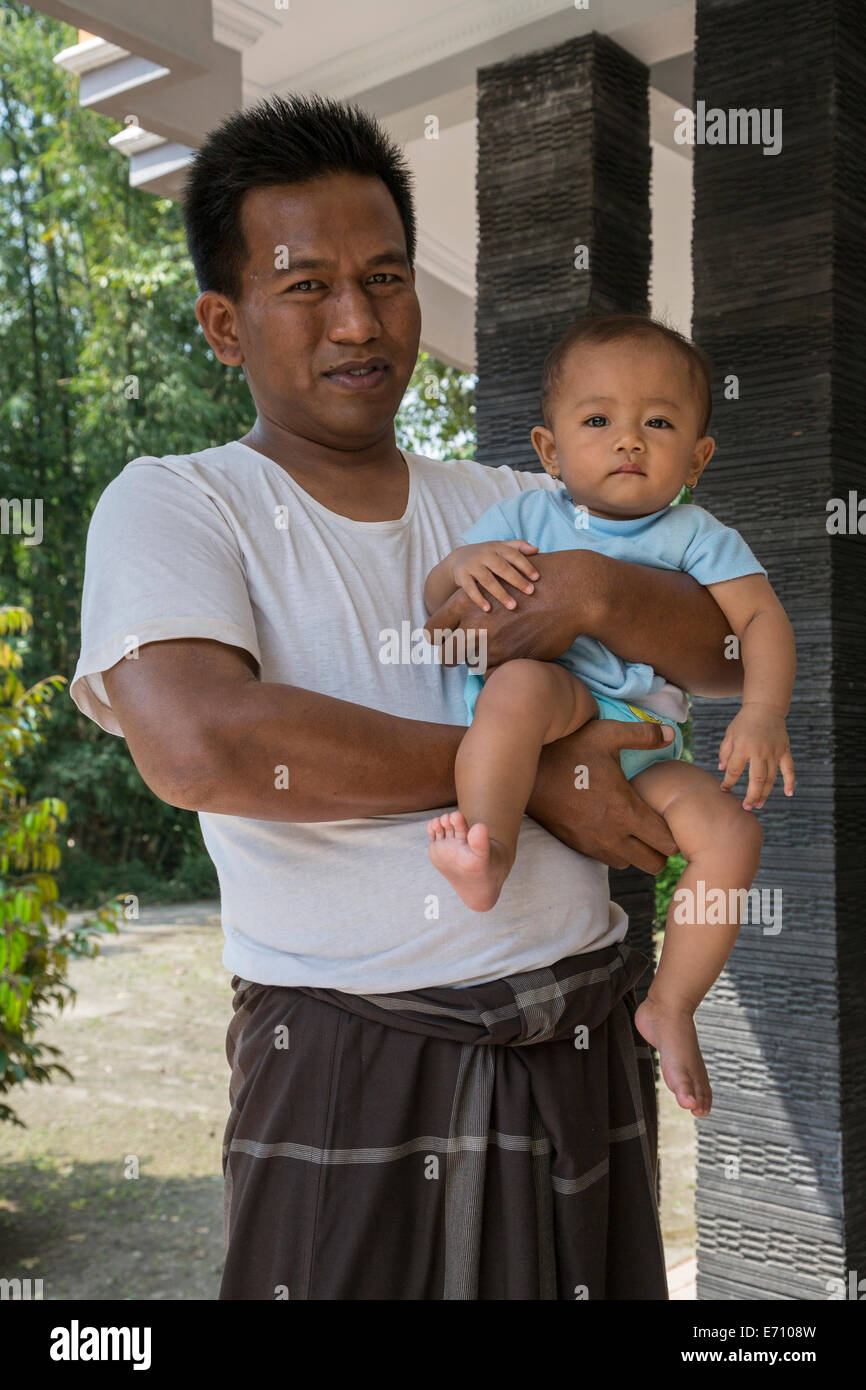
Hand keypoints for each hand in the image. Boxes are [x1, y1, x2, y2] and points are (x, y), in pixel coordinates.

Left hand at [425, 549, 599, 667]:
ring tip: (496, 645)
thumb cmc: (533, 583)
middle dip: (452, 655)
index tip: (446, 639)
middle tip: (463, 652)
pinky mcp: (512, 661)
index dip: (437, 638)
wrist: (568, 594)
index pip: (431, 631)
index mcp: (464, 604)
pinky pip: (492, 675)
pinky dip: (498, 669)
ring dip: (479, 660)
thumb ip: (475, 601)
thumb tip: (460, 617)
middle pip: (446, 655)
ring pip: (471, 666)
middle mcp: (474, 627)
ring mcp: (493, 647)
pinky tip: (509, 655)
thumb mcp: (496, 583)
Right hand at [449, 540, 539, 611]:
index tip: (537, 578)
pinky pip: (470, 589)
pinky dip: (479, 599)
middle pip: (502, 568)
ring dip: (501, 594)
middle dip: (517, 580)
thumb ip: (518, 547)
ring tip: (513, 606)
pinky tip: (488, 609)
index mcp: (496, 548)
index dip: (526, 566)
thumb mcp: (500, 547)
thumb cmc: (487, 555)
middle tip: (530, 592)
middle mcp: (484, 555)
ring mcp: (472, 565)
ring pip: (487, 580)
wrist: (458, 557)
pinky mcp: (461, 576)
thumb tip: (537, 549)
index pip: (513, 555)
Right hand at [526, 717, 678, 871]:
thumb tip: (670, 733)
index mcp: (626, 811)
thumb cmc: (569, 749)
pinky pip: (604, 858)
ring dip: (634, 851)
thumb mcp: (607, 734)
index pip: (666, 843)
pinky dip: (613, 849)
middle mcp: (611, 835)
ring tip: (632, 827)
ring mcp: (592, 844)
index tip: (669, 819)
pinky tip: (609, 826)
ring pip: (628, 864)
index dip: (674, 834)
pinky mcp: (575, 845)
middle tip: (656, 827)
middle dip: (660, 850)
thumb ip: (643, 735)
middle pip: (653, 864)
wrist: (525, 770)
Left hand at [718, 703, 794, 808]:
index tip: (724, 790)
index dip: (728, 782)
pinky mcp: (784, 751)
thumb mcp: (729, 735)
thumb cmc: (743, 722)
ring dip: (765, 793)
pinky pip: (789, 769)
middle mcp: (759, 752)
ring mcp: (773, 752)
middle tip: (746, 808)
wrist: (764, 708)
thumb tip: (722, 769)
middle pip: (756, 780)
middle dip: (751, 796)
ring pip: (771, 778)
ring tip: (758, 804)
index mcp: (742, 748)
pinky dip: (790, 781)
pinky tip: (788, 793)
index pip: (734, 771)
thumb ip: (724, 752)